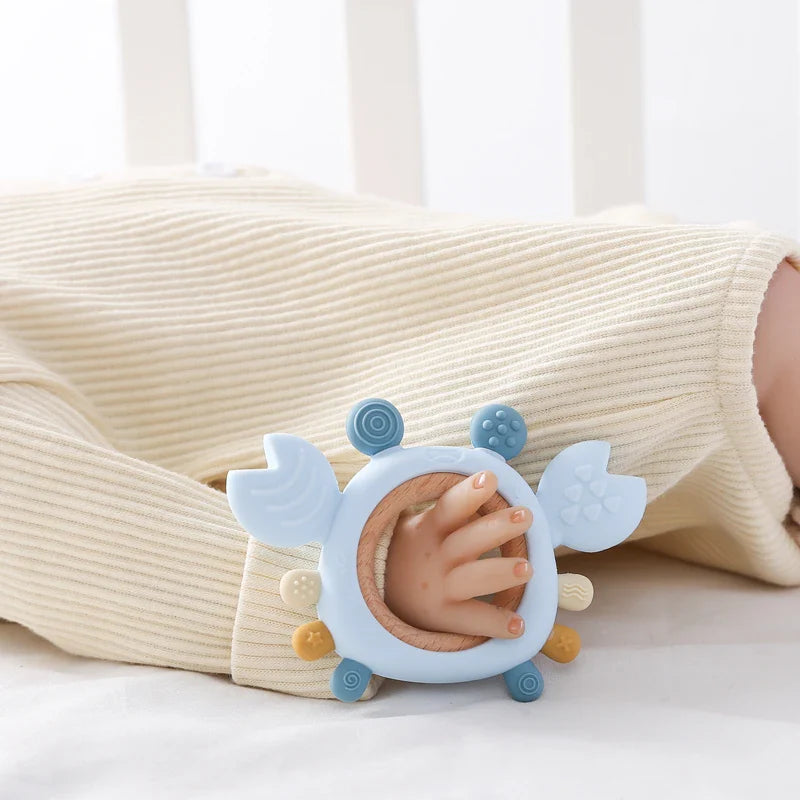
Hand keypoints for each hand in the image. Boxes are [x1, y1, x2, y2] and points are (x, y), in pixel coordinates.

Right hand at [384, 470, 531, 638]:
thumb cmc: (418, 549)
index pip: (449, 507)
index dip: (469, 493)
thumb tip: (493, 475)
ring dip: (499, 572)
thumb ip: (455, 506)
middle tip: (526, 515)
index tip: (491, 478)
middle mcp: (435, 557)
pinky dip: (494, 623)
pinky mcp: (443, 616)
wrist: (386, 594)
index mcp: (430, 528)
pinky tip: (519, 626)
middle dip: (497, 527)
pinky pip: (470, 620)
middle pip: (467, 540)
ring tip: (528, 567)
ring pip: (472, 579)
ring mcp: (439, 587)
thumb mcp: (423, 524)